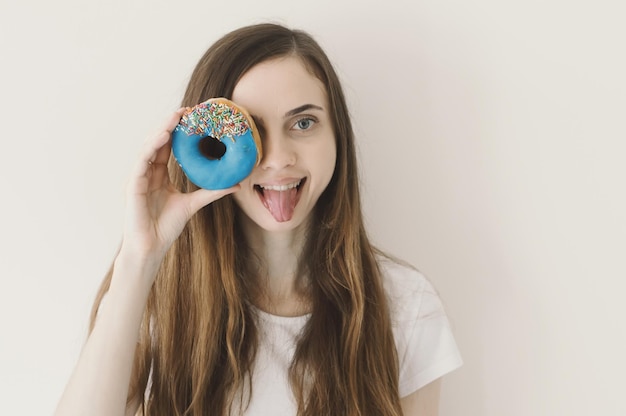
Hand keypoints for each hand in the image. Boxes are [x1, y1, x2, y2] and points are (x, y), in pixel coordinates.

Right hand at [121, 108, 237, 261]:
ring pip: (149, 147)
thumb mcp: (194, 204)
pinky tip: (163, 136)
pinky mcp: (132, 184)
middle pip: (158, 142)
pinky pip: (142, 161)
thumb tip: (236, 184)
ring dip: (162, 130)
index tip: (193, 117)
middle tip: (186, 110)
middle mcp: (147, 172)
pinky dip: (152, 147)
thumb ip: (212, 192)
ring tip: (175, 117)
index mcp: (159, 175)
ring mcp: (138, 177)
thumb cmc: (167, 227)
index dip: (178, 131)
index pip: (168, 147)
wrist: (152, 247)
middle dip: (170, 124)